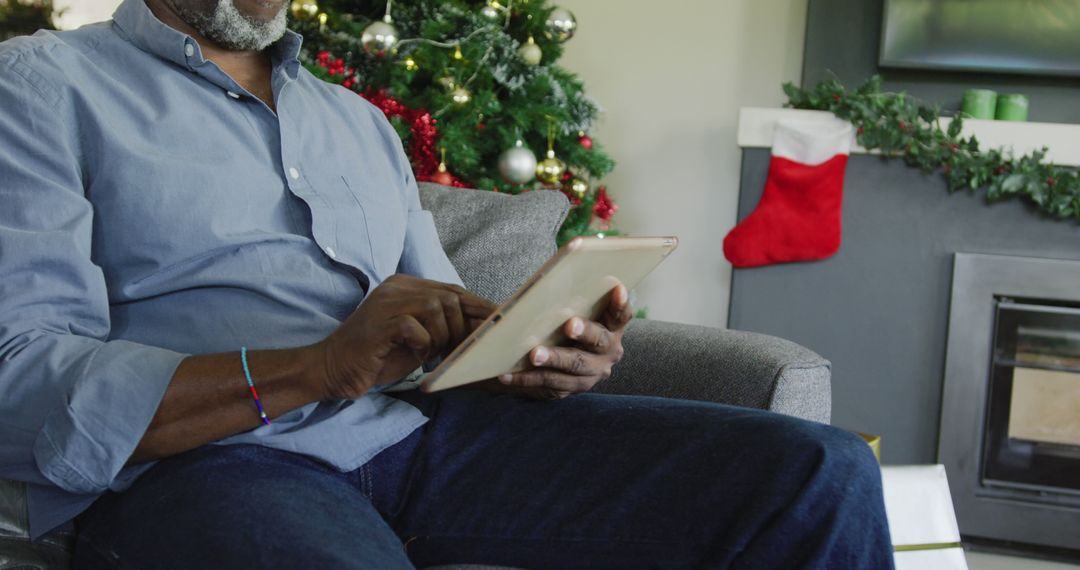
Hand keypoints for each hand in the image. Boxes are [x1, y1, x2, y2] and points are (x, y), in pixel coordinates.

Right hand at [311, 274, 495, 399]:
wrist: (333, 369)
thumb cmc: (378, 357)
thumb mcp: (419, 340)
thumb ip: (443, 328)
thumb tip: (483, 329)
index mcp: (406, 286)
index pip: (453, 290)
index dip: (478, 307)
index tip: (499, 323)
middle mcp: (398, 287)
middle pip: (451, 296)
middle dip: (462, 327)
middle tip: (456, 351)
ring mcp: (388, 300)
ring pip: (438, 309)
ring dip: (441, 338)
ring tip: (430, 355)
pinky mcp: (381, 320)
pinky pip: (418, 328)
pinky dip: (423, 346)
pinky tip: (413, 355)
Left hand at [497, 283, 632, 399]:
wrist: (568, 361)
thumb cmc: (569, 324)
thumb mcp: (578, 312)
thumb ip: (575, 300)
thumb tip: (553, 278)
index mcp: (613, 329)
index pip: (621, 314)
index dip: (620, 303)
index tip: (617, 289)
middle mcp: (608, 352)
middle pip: (598, 342)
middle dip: (584, 332)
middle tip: (569, 324)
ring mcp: (591, 374)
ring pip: (573, 368)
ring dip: (552, 360)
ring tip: (533, 355)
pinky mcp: (571, 389)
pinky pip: (550, 385)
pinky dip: (527, 380)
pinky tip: (506, 375)